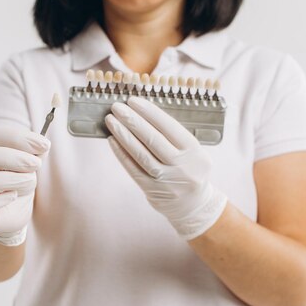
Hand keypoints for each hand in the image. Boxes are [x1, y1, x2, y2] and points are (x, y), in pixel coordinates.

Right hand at [0, 127, 49, 245]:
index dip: (15, 139)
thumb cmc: (15, 179)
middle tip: (35, 164)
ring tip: (28, 181)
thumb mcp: (26, 162)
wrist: (13, 210)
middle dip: (6, 158)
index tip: (43, 144)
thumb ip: (32, 152)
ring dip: (4, 180)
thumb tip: (42, 146)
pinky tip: (11, 197)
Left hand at [105, 96, 226, 239]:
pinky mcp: (152, 190)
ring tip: (111, 121)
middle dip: (133, 121)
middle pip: (153, 139)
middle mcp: (182, 166)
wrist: (193, 205)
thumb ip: (172, 136)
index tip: (133, 101)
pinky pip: (133, 169)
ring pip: (141, 154)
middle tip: (117, 107)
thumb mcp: (192, 151)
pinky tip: (112, 140)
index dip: (149, 112)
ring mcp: (166, 180)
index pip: (169, 127)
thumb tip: (142, 113)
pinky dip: (121, 154)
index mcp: (194, 151)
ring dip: (123, 135)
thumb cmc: (189, 169)